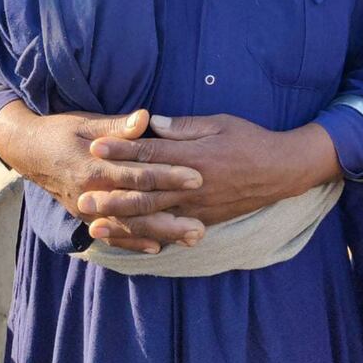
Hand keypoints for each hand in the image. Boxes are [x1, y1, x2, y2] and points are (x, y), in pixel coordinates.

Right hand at [0, 101, 204, 252]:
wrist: (28, 151)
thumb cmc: (62, 131)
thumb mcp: (88, 122)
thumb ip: (118, 126)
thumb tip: (145, 118)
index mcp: (95, 166)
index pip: (139, 174)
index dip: (169, 176)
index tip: (198, 176)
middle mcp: (92, 193)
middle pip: (139, 207)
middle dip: (172, 214)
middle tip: (202, 220)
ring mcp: (88, 210)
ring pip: (129, 226)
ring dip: (161, 234)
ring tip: (191, 237)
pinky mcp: (85, 218)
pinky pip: (112, 235)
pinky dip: (134, 242)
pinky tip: (156, 247)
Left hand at [81, 114, 339, 243]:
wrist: (280, 171)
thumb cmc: (250, 140)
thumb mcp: (220, 123)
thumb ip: (186, 126)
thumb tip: (154, 122)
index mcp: (193, 156)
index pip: (150, 152)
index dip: (121, 149)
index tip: (96, 146)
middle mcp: (191, 185)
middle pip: (144, 190)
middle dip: (111, 194)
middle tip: (82, 196)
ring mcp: (196, 207)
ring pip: (153, 216)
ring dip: (121, 221)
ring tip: (94, 224)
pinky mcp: (203, 221)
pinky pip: (171, 231)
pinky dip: (147, 236)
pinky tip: (128, 241)